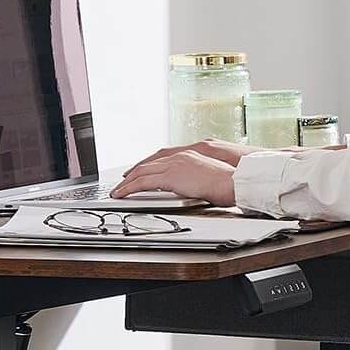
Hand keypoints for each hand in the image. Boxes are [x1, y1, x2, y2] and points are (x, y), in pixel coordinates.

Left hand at [109, 148, 236, 205]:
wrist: (232, 182)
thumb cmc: (228, 183)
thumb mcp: (209, 177)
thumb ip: (197, 179)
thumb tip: (192, 188)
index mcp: (189, 155)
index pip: (160, 158)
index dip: (146, 166)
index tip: (137, 173)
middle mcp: (178, 157)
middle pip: (147, 163)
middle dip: (133, 173)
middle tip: (122, 183)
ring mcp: (173, 165)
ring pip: (141, 172)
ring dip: (126, 182)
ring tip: (117, 191)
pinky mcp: (169, 176)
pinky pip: (143, 182)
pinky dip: (129, 188)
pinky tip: (122, 194)